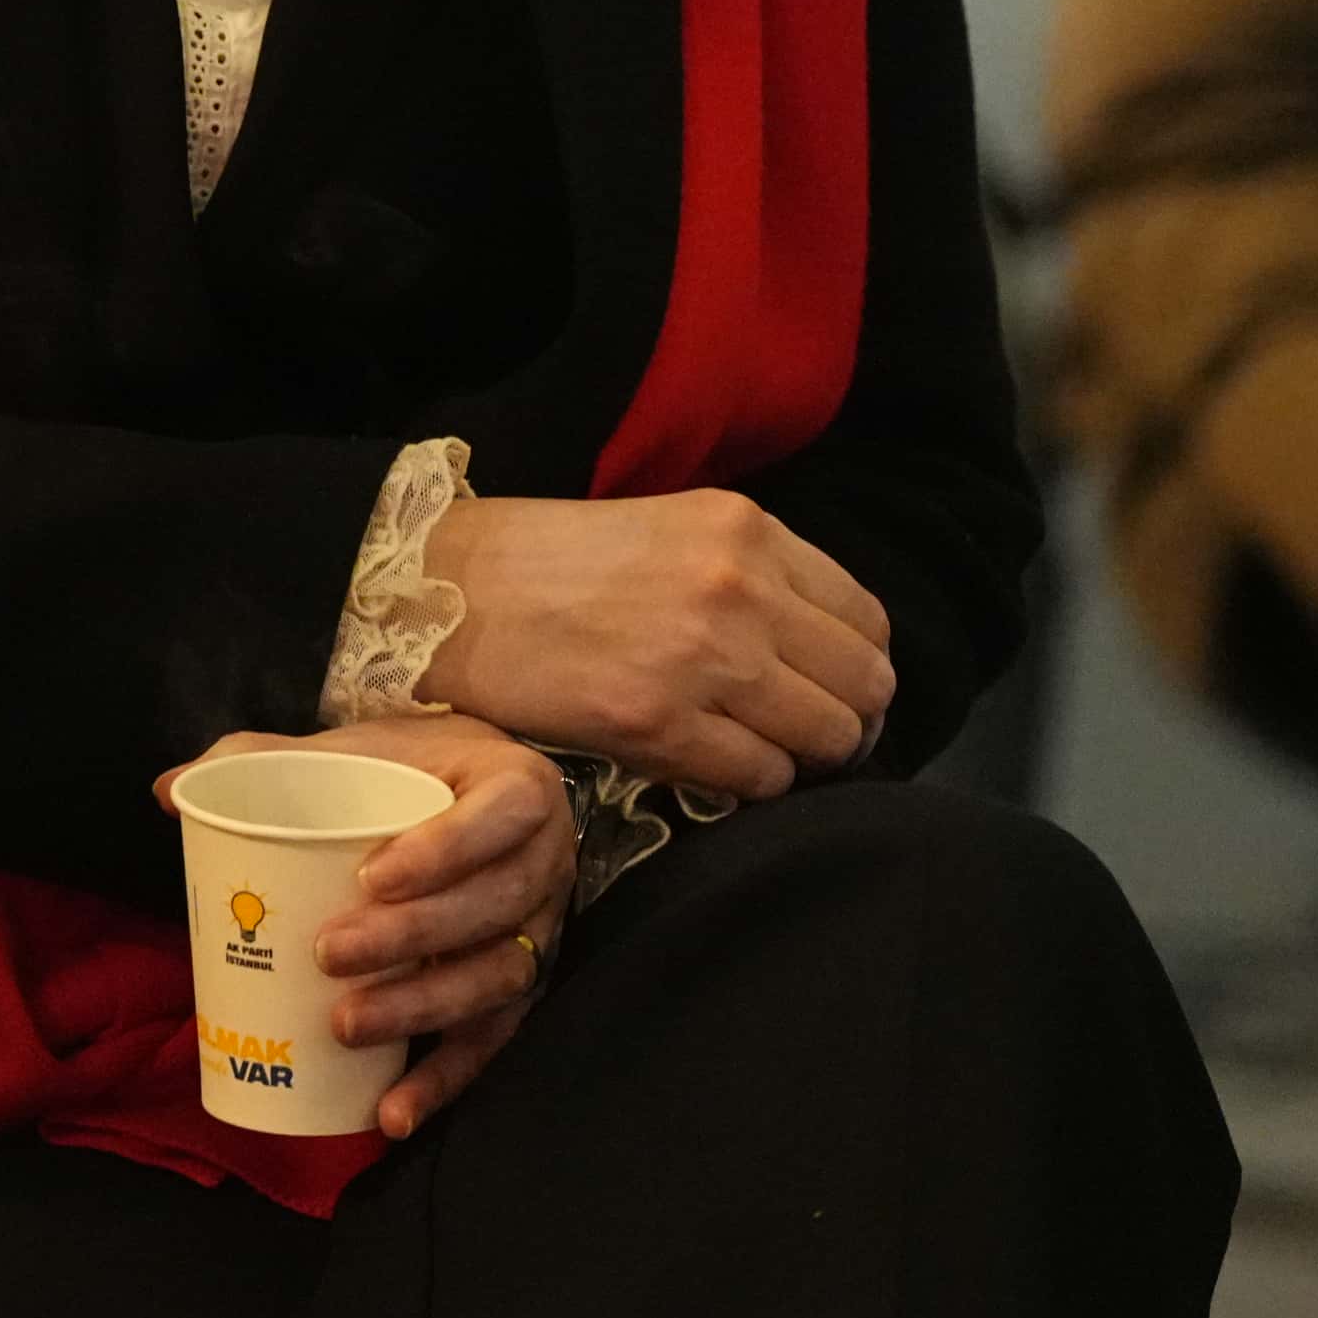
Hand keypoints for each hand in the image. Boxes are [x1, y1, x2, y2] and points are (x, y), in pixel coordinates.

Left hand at [181, 711, 574, 1141]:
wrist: (471, 794)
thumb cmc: (407, 772)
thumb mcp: (353, 750)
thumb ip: (265, 759)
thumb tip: (169, 791)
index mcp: (516, 787)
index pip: (497, 818)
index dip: (444, 851)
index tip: (370, 875)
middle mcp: (545, 862)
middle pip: (491, 908)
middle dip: (412, 939)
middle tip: (329, 955)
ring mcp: (539, 931)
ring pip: (494, 979)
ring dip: (420, 1009)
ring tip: (344, 1026)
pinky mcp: (522, 989)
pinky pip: (490, 1042)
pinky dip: (441, 1082)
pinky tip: (391, 1112)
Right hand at [428, 489, 894, 801]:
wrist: (449, 594)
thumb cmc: (551, 564)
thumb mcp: (672, 532)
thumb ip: (752, 577)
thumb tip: (821, 654)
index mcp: (748, 531)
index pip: (868, 620)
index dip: (855, 668)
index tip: (828, 691)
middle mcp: (741, 589)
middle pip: (865, 685)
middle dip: (844, 721)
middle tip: (801, 737)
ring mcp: (707, 659)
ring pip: (827, 739)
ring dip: (799, 758)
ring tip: (752, 753)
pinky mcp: (661, 723)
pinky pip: (761, 779)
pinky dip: (746, 785)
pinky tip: (705, 766)